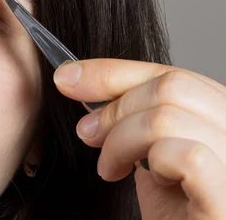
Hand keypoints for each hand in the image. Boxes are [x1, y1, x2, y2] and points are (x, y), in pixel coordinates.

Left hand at [54, 59, 225, 219]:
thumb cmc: (177, 213)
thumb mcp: (153, 153)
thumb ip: (137, 116)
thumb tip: (83, 79)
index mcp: (225, 118)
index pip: (173, 75)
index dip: (114, 72)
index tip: (69, 77)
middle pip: (171, 87)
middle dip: (114, 109)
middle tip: (88, 134)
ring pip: (168, 117)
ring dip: (121, 140)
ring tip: (111, 168)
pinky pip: (186, 156)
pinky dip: (153, 163)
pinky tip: (151, 182)